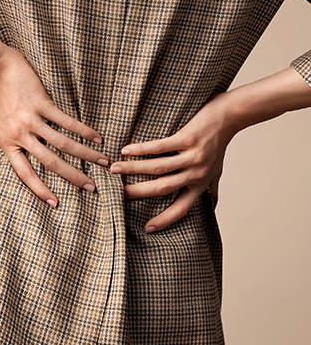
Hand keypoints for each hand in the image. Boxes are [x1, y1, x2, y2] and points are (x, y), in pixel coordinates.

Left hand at [0, 37, 107, 206]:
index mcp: (7, 143)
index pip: (25, 173)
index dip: (40, 189)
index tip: (55, 203)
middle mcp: (20, 134)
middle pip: (50, 162)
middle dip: (73, 177)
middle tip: (91, 188)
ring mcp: (32, 119)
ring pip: (62, 143)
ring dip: (85, 154)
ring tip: (103, 163)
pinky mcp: (42, 103)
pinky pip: (66, 121)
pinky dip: (83, 130)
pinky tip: (97, 138)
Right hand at [110, 92, 236, 231]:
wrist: (230, 116)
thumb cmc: (220, 143)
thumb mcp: (218, 171)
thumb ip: (212, 189)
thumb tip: (213, 207)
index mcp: (200, 184)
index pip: (182, 208)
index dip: (165, 219)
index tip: (147, 228)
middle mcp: (196, 173)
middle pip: (163, 188)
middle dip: (138, 193)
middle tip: (118, 195)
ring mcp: (192, 156)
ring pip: (158, 168)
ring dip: (134, 169)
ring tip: (114, 169)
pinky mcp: (187, 138)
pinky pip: (160, 147)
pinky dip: (141, 149)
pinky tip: (126, 150)